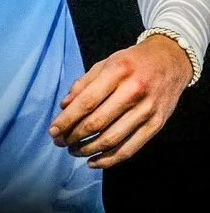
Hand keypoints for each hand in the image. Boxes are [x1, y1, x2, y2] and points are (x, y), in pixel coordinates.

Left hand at [48, 34, 192, 167]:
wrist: (170, 61)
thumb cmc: (131, 61)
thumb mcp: (105, 63)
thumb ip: (83, 83)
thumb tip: (64, 106)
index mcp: (116, 72)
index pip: (87, 101)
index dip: (68, 119)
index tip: (53, 130)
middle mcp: (132, 91)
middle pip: (97, 122)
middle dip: (74, 135)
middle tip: (60, 142)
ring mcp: (147, 111)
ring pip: (112, 139)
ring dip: (88, 149)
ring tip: (73, 151)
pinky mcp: (156, 125)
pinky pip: (130, 148)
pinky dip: (110, 159)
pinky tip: (94, 161)